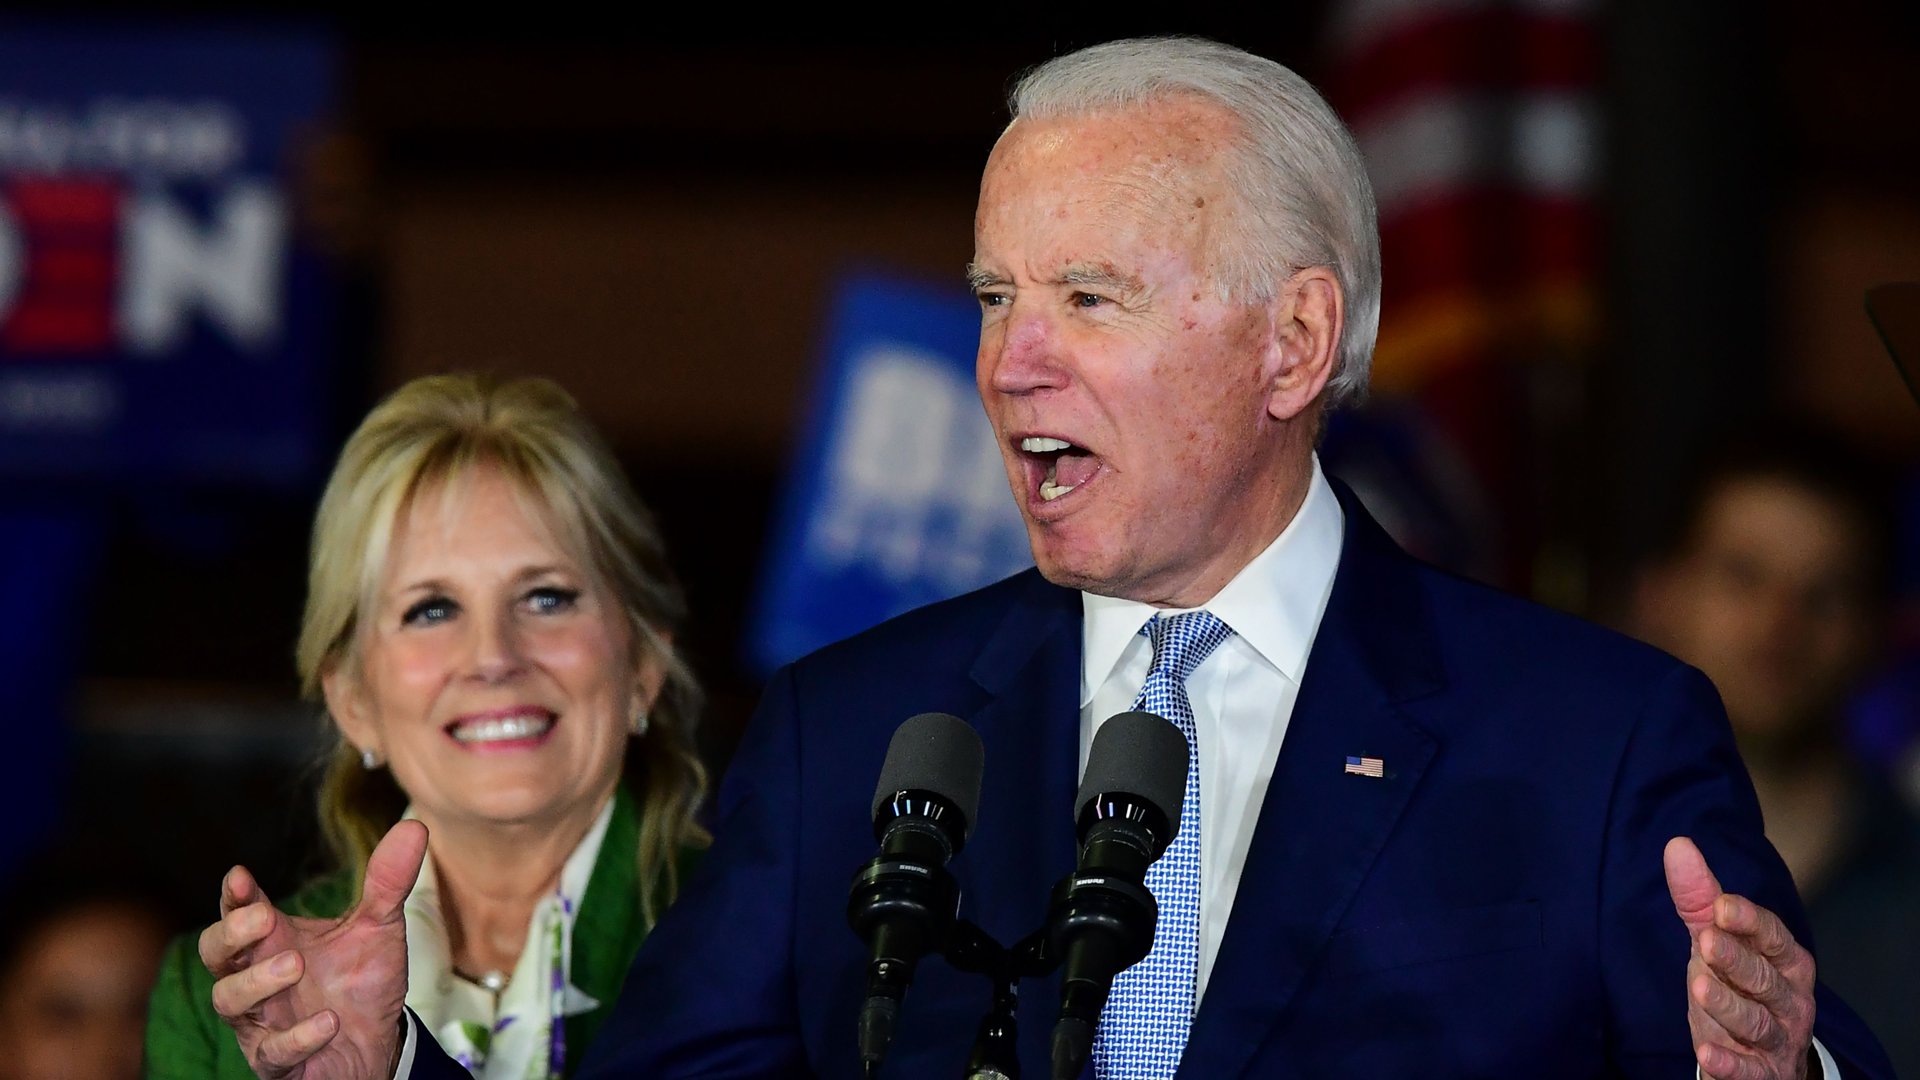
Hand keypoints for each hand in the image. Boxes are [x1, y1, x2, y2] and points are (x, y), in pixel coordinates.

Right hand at [200, 820, 426, 1078]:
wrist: (377, 1042)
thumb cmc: (362, 981)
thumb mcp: (379, 927)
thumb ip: (388, 882)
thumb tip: (414, 828)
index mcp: (275, 938)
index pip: (239, 910)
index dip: (234, 895)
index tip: (241, 876)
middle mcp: (258, 976)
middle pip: (215, 952)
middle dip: (231, 934)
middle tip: (263, 918)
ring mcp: (262, 1020)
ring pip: (229, 1000)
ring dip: (258, 982)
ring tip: (296, 964)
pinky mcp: (277, 1059)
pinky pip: (271, 1052)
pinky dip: (296, 1037)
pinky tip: (327, 1022)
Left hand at [1664, 837, 1817, 1079]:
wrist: (1762, 1055)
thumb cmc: (1737, 984)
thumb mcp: (1717, 940)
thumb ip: (1700, 898)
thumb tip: (1677, 843)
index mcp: (1785, 960)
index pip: (1772, 936)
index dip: (1748, 920)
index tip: (1720, 906)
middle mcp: (1789, 998)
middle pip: (1764, 977)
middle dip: (1737, 960)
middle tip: (1707, 943)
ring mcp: (1779, 1038)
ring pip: (1757, 1022)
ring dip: (1729, 1006)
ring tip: (1699, 988)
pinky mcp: (1762, 1073)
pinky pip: (1748, 1070)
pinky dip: (1729, 1063)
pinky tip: (1705, 1053)